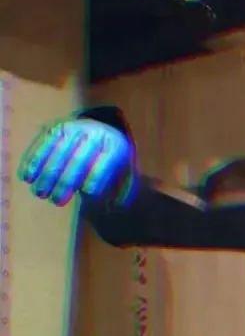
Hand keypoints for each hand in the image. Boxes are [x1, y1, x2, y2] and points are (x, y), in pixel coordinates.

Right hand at [18, 118, 133, 205]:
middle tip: (57, 201)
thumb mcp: (126, 172)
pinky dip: (33, 160)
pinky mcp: (56, 128)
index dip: (96, 177)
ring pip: (58, 152)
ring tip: (40, 193)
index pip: (107, 161)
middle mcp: (94, 134)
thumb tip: (117, 206)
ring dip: (46, 174)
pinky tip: (27, 177)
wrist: (102, 129)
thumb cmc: (113, 160)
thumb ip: (124, 191)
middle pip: (79, 159)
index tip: (86, 193)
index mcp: (115, 145)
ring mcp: (74, 128)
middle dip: (66, 182)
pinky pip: (43, 144)